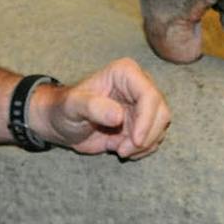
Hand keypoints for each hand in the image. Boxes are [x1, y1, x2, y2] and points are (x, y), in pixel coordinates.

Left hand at [41, 57, 169, 157]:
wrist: (62, 123)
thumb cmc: (64, 109)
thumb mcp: (73, 106)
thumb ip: (93, 107)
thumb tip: (119, 116)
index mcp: (126, 73)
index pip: (149, 95)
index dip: (147, 120)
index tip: (135, 141)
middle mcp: (139, 86)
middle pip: (161, 112)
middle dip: (146, 136)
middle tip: (123, 150)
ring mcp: (143, 105)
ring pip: (160, 127)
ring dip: (143, 145)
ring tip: (119, 149)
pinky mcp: (143, 121)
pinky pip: (154, 137)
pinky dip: (142, 149)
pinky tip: (122, 149)